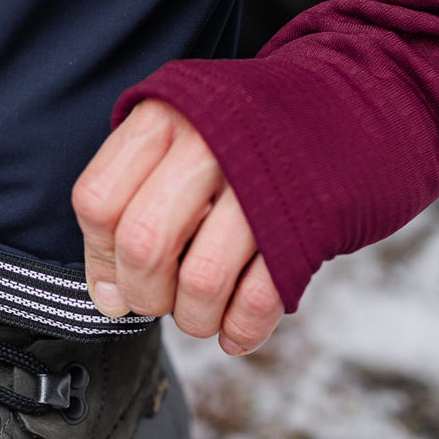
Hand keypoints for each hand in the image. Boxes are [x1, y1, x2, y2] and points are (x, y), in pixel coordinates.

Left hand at [72, 99, 282, 353]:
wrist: (340, 107)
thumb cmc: (240, 136)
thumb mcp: (176, 137)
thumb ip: (130, 202)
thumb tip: (110, 298)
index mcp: (164, 118)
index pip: (98, 202)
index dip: (99, 257)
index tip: (115, 280)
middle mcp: (208, 143)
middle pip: (144, 244)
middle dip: (144, 295)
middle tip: (157, 300)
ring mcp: (260, 183)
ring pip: (202, 280)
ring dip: (194, 317)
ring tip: (200, 312)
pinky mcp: (306, 222)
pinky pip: (260, 298)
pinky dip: (241, 329)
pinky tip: (234, 332)